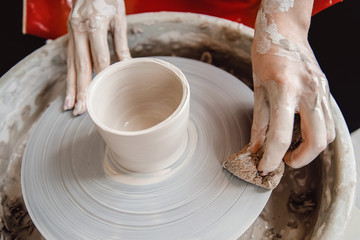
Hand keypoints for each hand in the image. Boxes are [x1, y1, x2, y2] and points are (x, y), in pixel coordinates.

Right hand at [64, 0, 130, 115]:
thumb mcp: (119, 18)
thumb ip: (121, 43)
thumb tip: (126, 66)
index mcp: (94, 25)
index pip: (99, 58)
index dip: (101, 76)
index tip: (103, 93)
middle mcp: (78, 30)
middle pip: (80, 66)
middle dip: (81, 90)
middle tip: (81, 110)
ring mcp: (71, 32)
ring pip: (70, 64)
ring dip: (70, 86)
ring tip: (69, 105)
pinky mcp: (69, 34)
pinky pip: (68, 58)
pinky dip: (69, 75)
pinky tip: (69, 88)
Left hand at [250, 1, 334, 174]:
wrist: (284, 30)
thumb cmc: (266, 54)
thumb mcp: (257, 89)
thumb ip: (259, 122)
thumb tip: (256, 147)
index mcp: (285, 89)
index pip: (281, 136)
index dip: (272, 158)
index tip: (264, 167)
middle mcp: (308, 91)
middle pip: (317, 141)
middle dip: (301, 159)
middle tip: (283, 161)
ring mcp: (321, 90)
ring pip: (328, 133)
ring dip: (311, 149)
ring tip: (291, 149)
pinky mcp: (326, 90)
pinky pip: (329, 120)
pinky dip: (317, 134)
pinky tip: (301, 132)